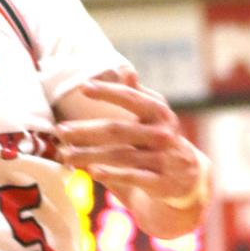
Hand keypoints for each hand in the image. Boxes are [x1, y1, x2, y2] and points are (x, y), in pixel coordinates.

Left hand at [56, 72, 205, 206]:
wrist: (189, 176)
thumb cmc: (160, 139)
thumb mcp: (154, 115)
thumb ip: (137, 94)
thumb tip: (124, 68)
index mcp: (160, 112)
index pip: (132, 98)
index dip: (108, 92)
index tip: (84, 87)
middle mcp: (163, 134)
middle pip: (118, 130)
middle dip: (87, 130)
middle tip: (60, 131)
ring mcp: (163, 159)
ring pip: (120, 155)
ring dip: (89, 155)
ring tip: (65, 155)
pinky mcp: (160, 182)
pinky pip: (132, 177)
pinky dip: (112, 174)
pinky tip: (91, 172)